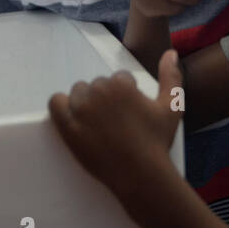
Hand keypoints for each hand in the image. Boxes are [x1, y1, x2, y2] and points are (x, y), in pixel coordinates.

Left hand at [49, 50, 185, 203]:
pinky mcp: (68, 127)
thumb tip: (171, 52)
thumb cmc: (157, 142)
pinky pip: (56, 103)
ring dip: (85, 103)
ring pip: (77, 92)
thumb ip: (171, 77)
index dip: (125, 95)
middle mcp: (99, 92)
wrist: (140, 175)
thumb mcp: (172, 108)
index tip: (129, 114)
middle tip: (114, 123)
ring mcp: (81, 110)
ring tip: (97, 124)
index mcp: (121, 84)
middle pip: (96, 85)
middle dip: (105, 99)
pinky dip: (61, 106)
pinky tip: (73, 118)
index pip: (117, 78)